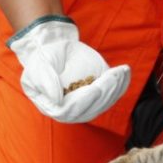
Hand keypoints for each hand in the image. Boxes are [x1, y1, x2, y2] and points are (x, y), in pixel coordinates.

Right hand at [10, 16, 130, 122]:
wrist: (55, 51)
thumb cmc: (43, 60)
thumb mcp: (38, 68)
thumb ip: (45, 83)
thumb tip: (57, 100)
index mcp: (54, 107)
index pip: (69, 111)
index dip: (84, 101)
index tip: (96, 89)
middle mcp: (71, 110)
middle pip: (91, 109)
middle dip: (105, 93)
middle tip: (114, 77)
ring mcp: (87, 103)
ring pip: (104, 103)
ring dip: (115, 88)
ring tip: (122, 72)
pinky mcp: (99, 95)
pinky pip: (112, 95)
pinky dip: (121, 85)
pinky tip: (125, 72)